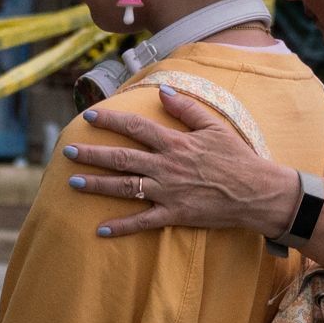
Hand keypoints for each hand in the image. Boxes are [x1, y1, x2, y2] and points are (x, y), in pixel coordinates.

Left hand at [63, 87, 297, 239]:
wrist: (256, 191)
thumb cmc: (237, 157)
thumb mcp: (214, 126)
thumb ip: (186, 109)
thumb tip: (162, 93)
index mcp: (175, 143)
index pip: (136, 127)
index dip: (111, 120)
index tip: (89, 115)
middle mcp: (166, 166)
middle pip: (121, 158)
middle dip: (92, 154)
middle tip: (67, 151)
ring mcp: (167, 192)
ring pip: (124, 188)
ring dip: (97, 186)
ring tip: (73, 183)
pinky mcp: (173, 214)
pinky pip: (141, 222)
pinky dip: (120, 227)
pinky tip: (100, 229)